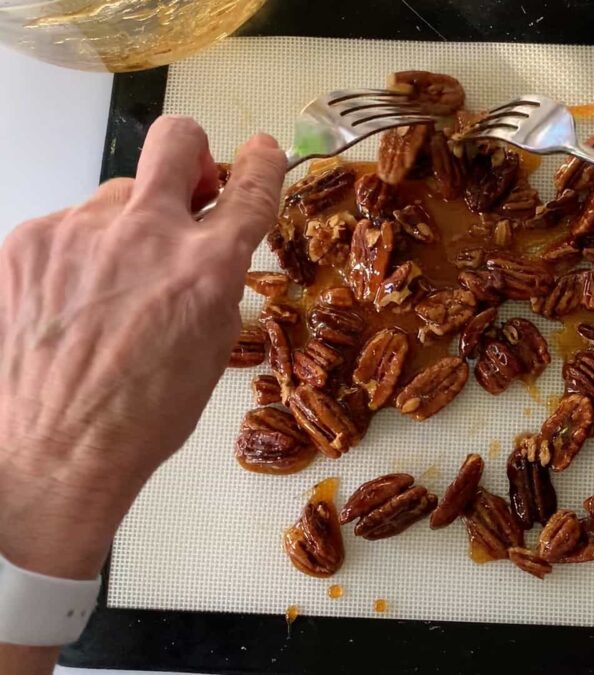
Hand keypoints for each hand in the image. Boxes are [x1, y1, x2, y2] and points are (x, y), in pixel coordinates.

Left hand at [0, 116, 285, 578]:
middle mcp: (145, 233)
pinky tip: (72, 303)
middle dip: (191, 153)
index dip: (263, 162)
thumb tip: (214, 244)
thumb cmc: (143, 413)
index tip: (262, 151)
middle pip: (177, 139)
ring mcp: (80, 230)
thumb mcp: (214, 346)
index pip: (251, 188)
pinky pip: (68, 227)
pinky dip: (77, 256)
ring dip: (123, 228)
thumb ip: (218, 280)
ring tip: (110, 290)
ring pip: (115, 196)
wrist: (55, 448)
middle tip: (186, 188)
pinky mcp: (29, 240)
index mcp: (206, 266)